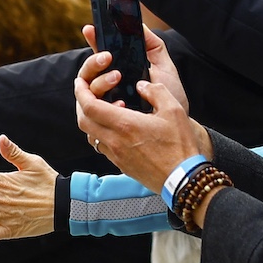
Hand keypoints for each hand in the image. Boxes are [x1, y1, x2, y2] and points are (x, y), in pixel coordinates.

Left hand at [75, 28, 207, 192]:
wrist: (182, 178)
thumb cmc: (180, 145)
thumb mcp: (174, 110)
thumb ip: (155, 92)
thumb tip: (141, 85)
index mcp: (125, 124)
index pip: (89, 107)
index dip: (81, 92)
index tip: (79, 83)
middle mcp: (114, 140)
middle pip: (83, 121)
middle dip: (81, 105)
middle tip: (86, 95)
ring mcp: (115, 155)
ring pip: (90, 135)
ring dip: (90, 121)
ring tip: (102, 111)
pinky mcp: (120, 164)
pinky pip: (101, 147)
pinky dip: (100, 134)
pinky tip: (114, 129)